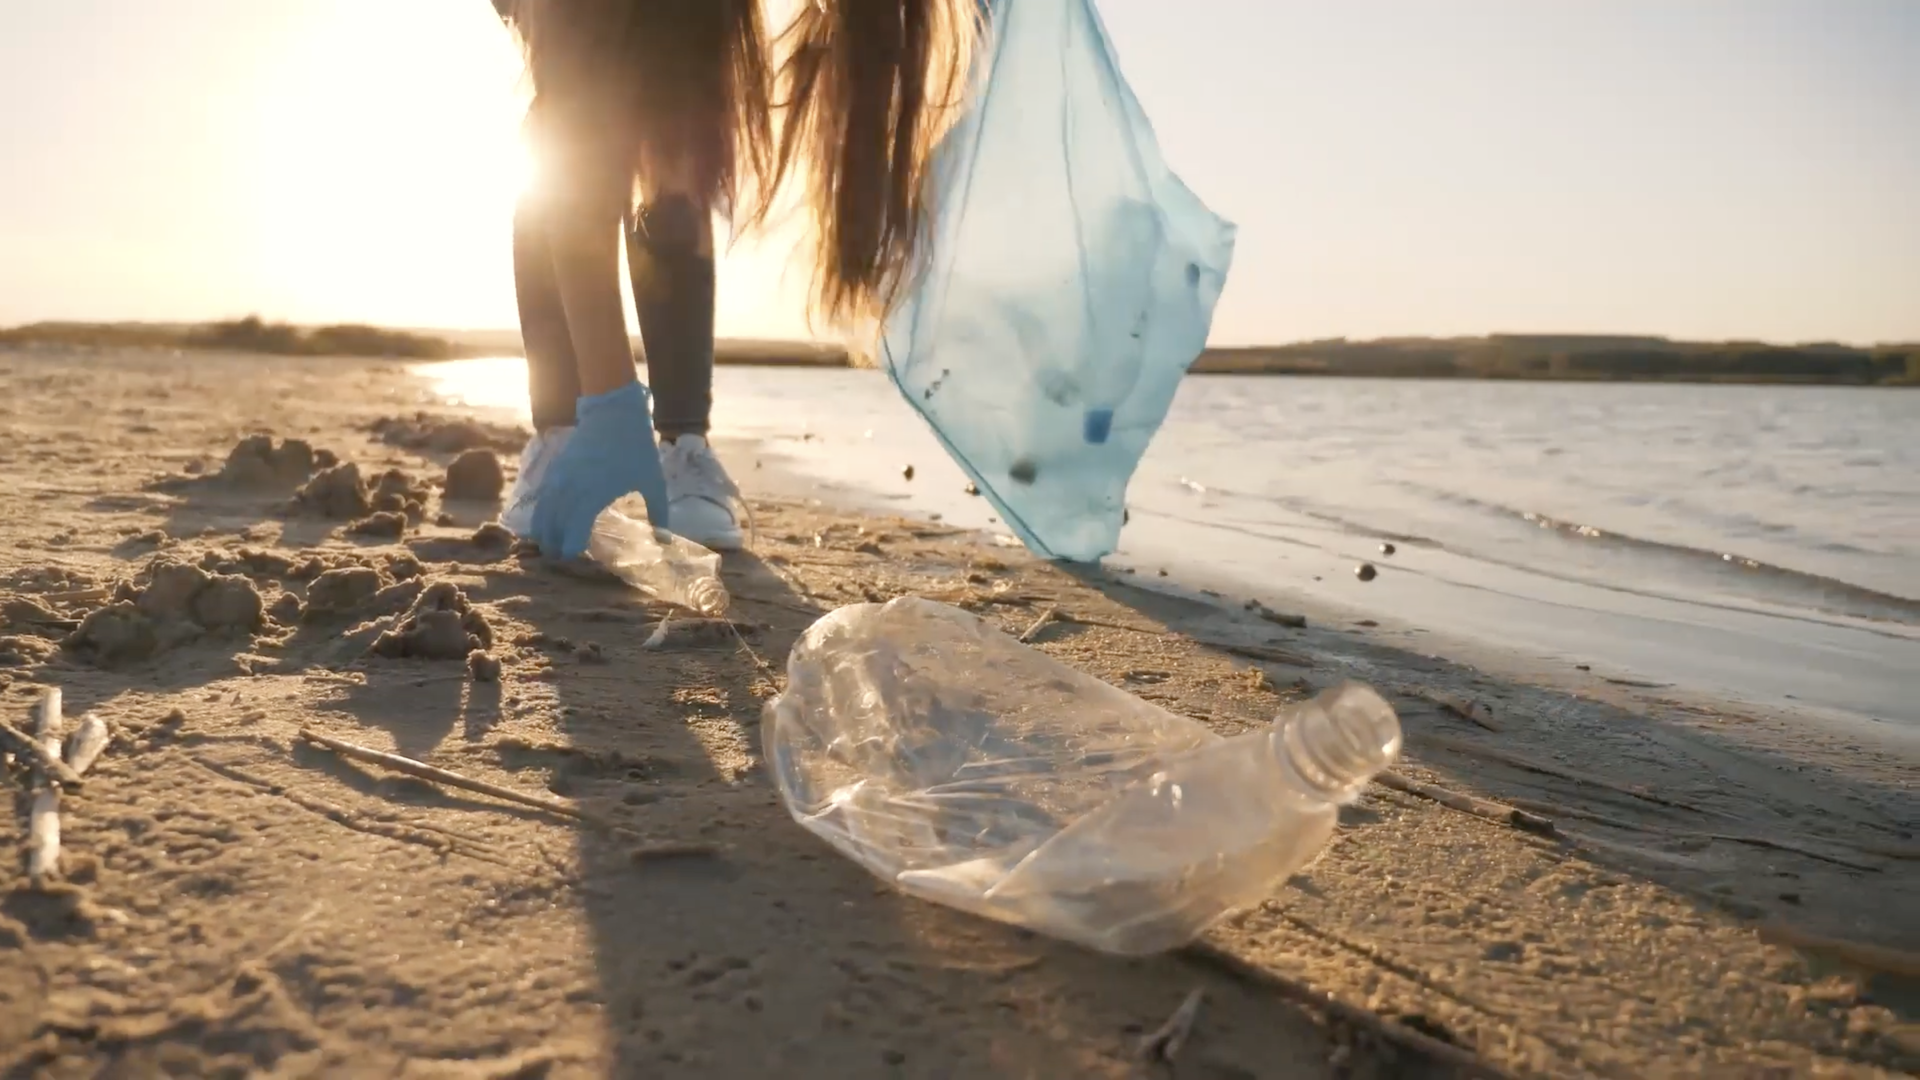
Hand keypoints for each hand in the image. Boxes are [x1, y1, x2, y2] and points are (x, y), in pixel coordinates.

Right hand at [530, 380, 669, 558]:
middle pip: (552, 525)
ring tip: (551, 546)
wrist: (613, 412)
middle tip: (561, 559)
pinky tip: (547, 522)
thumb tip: (664, 540)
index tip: (575, 558)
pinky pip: (543, 497)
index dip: (572, 547)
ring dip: (544, 531)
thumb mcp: (653, 481)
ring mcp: (560, 478)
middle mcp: (571, 489)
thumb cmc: (636, 447)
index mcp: (594, 495)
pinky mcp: (556, 468)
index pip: (574, 530)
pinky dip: (542, 512)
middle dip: (554, 544)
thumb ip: (659, 512)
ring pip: (543, 512)